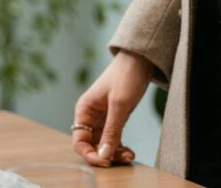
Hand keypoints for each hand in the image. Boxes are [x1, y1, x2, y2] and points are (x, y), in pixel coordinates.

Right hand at [72, 50, 153, 166]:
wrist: (141, 59)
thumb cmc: (126, 75)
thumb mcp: (119, 104)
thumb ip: (111, 131)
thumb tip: (103, 155)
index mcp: (84, 110)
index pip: (79, 141)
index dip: (90, 154)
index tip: (105, 161)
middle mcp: (90, 116)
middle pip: (91, 145)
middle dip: (104, 155)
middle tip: (122, 159)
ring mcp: (102, 118)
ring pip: (103, 144)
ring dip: (114, 153)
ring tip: (129, 155)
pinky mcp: (115, 118)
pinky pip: (113, 138)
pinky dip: (119, 147)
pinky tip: (129, 151)